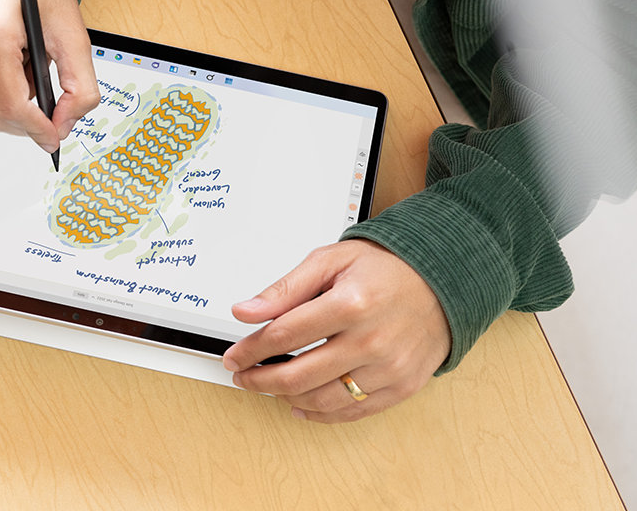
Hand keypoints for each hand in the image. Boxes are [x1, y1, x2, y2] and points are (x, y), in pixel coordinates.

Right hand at [0, 0, 100, 152]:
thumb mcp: (73, 31)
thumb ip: (80, 85)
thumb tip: (65, 124)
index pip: (11, 106)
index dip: (36, 129)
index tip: (53, 138)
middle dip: (24, 124)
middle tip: (49, 116)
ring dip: (11, 102)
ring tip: (30, 71)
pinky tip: (12, 63)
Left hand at [221, 239, 450, 422]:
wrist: (442, 281)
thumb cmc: (384, 269)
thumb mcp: (329, 262)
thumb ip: (285, 289)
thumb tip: (245, 311)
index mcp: (351, 304)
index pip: (284, 335)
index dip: (251, 350)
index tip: (234, 356)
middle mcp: (372, 341)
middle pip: (299, 375)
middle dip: (260, 380)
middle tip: (243, 377)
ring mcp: (389, 368)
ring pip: (322, 400)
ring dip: (286, 398)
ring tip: (269, 387)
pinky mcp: (402, 386)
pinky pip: (353, 411)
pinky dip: (320, 415)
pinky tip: (299, 406)